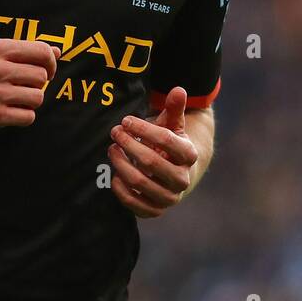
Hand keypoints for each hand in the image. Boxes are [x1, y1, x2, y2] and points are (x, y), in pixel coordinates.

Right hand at [0, 39, 58, 138]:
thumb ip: (22, 50)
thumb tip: (57, 51)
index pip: (41, 51)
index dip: (50, 62)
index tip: (47, 70)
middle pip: (42, 76)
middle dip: (38, 84)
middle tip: (25, 87)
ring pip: (38, 97)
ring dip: (31, 101)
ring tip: (17, 100)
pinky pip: (28, 116)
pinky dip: (24, 116)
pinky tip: (12, 112)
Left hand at [108, 87, 197, 217]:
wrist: (176, 173)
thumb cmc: (170, 144)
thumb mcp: (173, 124)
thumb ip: (175, 107)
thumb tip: (178, 89)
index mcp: (189, 155)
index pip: (166, 140)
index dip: (143, 128)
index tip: (125, 120)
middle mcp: (182, 179)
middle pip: (150, 161)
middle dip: (128, 145)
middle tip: (115, 133)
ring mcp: (169, 197)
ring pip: (139, 182)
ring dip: (120, 164)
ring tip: (112, 150)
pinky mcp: (155, 210)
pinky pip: (134, 203)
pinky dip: (120, 189)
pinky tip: (114, 175)